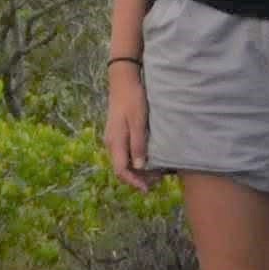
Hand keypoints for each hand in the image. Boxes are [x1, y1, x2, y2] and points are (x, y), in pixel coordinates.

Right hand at [105, 62, 153, 189]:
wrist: (123, 80)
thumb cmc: (133, 99)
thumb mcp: (138, 121)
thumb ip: (138, 144)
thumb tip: (140, 166)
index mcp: (115, 142)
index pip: (121, 170)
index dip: (134, 182)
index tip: (148, 189)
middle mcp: (111, 143)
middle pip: (122, 168)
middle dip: (138, 178)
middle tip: (157, 181)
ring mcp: (113, 138)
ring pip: (123, 161)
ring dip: (138, 169)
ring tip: (155, 172)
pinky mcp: (117, 133)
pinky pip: (125, 152)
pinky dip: (136, 159)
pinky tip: (148, 157)